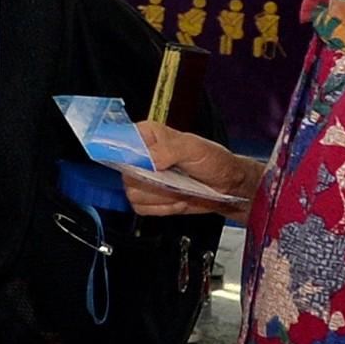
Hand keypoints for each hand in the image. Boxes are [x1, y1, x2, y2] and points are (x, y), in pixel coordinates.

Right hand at [120, 123, 260, 216]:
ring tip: (179, 188)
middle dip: (153, 181)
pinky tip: (176, 199)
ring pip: (132, 193)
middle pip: (126, 174)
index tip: (145, 166)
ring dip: (161, 196)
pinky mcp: (147, 198)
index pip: (118, 142)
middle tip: (173, 177)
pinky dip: (162, 208)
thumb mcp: (193, 148)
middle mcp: (140, 156)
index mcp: (146, 135)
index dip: (127, 156)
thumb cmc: (213, 160)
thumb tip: (147, 161)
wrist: (226, 185)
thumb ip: (168, 150)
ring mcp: (142, 178)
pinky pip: (141, 208)